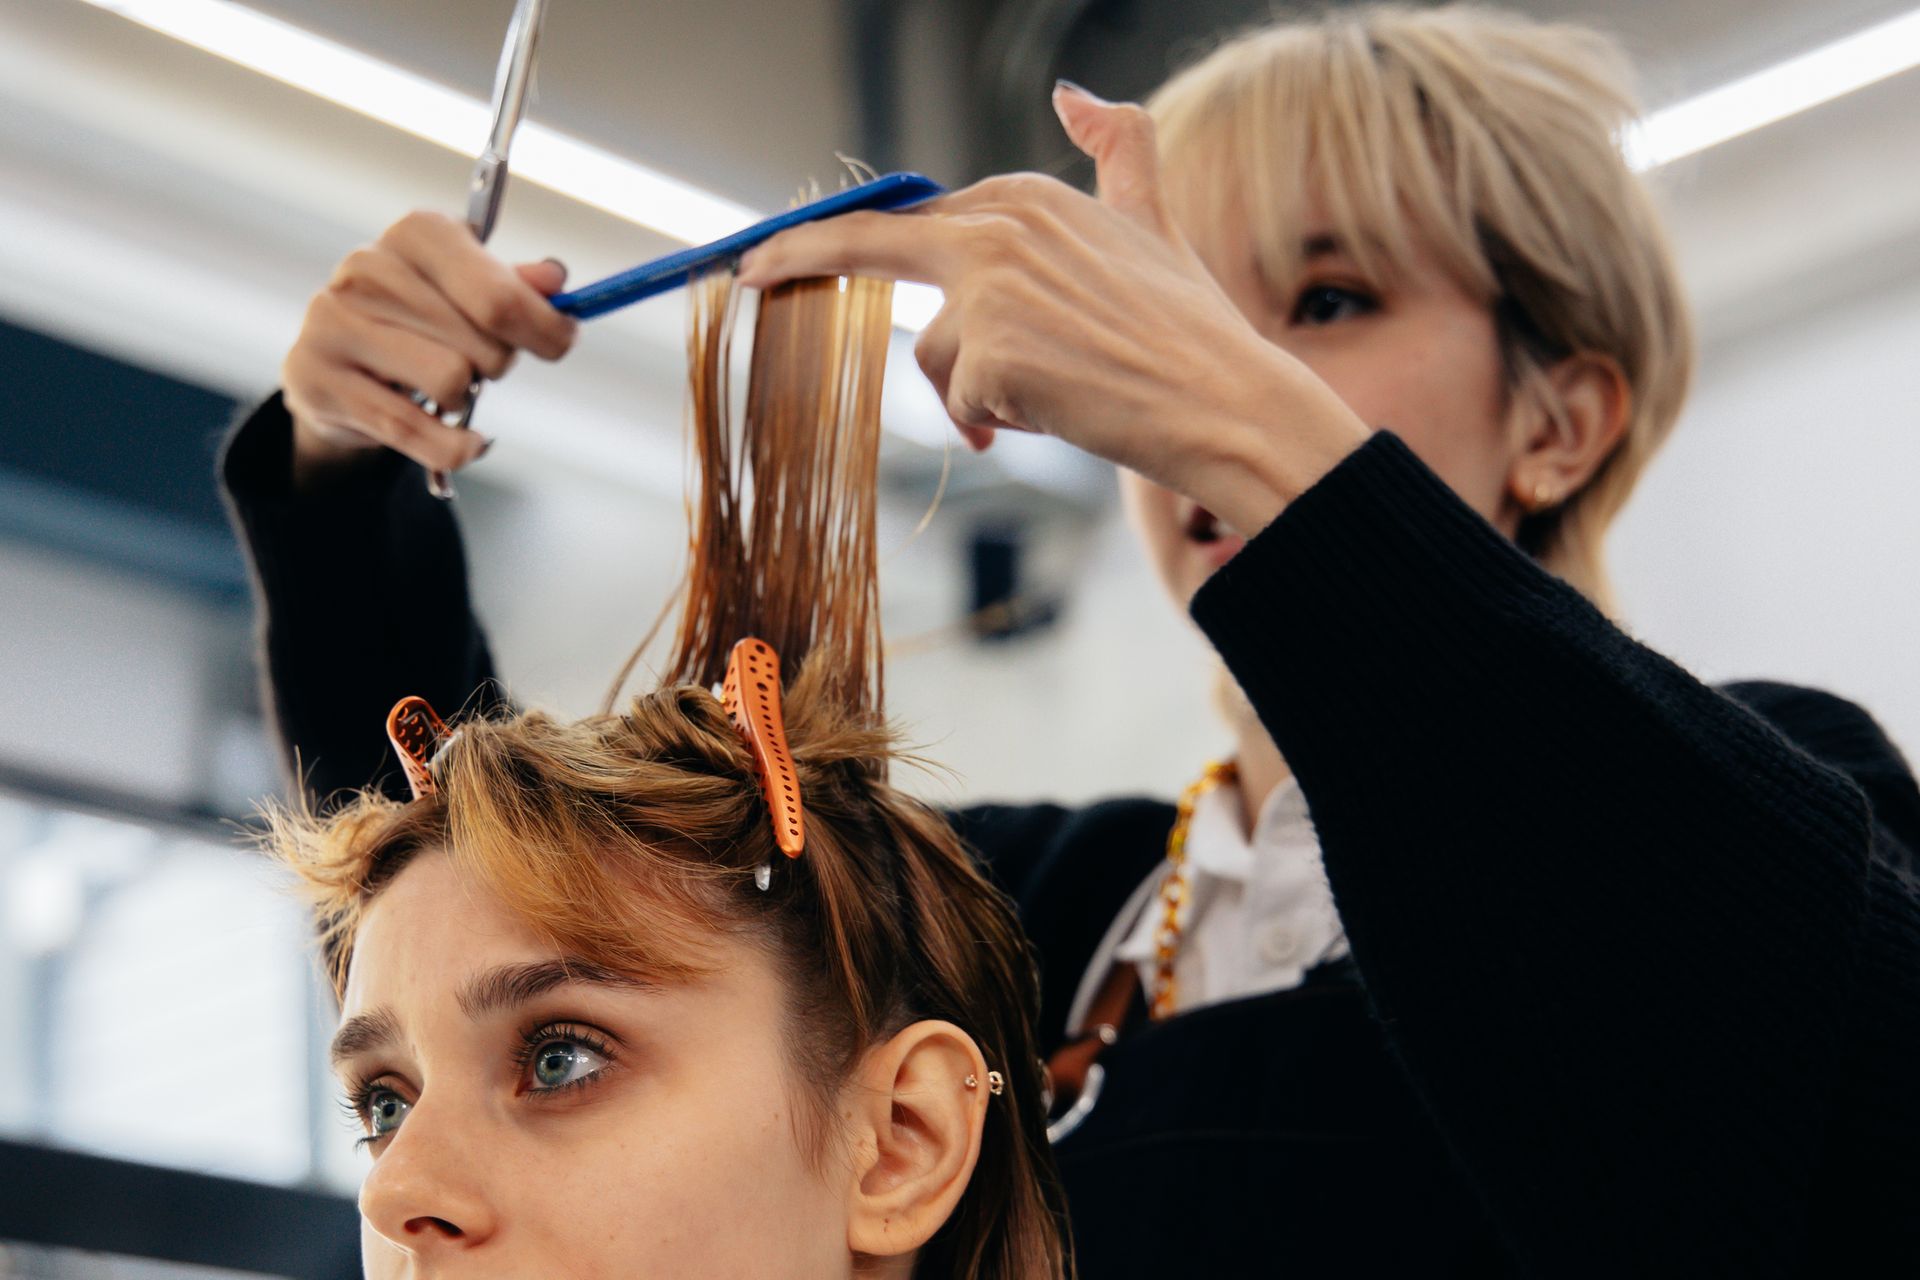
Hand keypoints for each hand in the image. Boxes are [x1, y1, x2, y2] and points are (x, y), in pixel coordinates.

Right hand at [281, 210, 578, 484]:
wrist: (341, 365)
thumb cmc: (424, 321)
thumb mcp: (473, 292)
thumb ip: (518, 286)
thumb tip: (554, 278)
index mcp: (417, 234)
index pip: (500, 295)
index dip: (544, 329)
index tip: (559, 342)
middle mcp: (367, 267)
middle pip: (484, 344)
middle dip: (499, 364)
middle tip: (480, 363)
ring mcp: (332, 321)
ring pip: (450, 382)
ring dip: (465, 399)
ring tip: (446, 387)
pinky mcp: (314, 377)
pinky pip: (412, 431)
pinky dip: (452, 446)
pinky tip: (461, 441)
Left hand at [735, 83, 1369, 537]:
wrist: (1227, 400)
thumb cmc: (1189, 327)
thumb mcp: (1154, 219)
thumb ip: (1118, 149)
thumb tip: (1073, 90)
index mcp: (1024, 193)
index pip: (912, 216)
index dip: (847, 240)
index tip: (779, 252)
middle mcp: (999, 226)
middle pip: (872, 244)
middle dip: (798, 258)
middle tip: (742, 275)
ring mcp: (990, 289)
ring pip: (933, 355)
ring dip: (976, 391)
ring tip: (1053, 397)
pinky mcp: (989, 353)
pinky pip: (960, 400)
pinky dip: (998, 420)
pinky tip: (1054, 415)